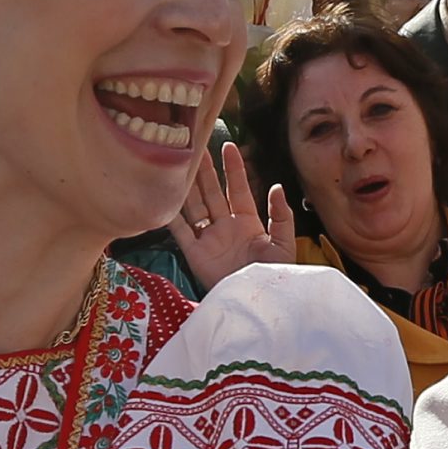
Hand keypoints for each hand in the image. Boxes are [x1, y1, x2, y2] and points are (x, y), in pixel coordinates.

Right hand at [166, 139, 297, 289]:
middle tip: (196, 146)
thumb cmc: (273, 277)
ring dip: (188, 185)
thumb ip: (280, 216)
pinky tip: (164, 196)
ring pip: (195, 205)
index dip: (233, 168)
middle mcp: (225, 226)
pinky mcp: (194, 253)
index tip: (228, 146)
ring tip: (180, 163)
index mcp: (247, 222)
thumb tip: (277, 187)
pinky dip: (170, 215)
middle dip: (205, 170)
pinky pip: (180, 230)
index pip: (238, 188)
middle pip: (212, 192)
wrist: (257, 302)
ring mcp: (208, 238)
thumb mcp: (283, 244)